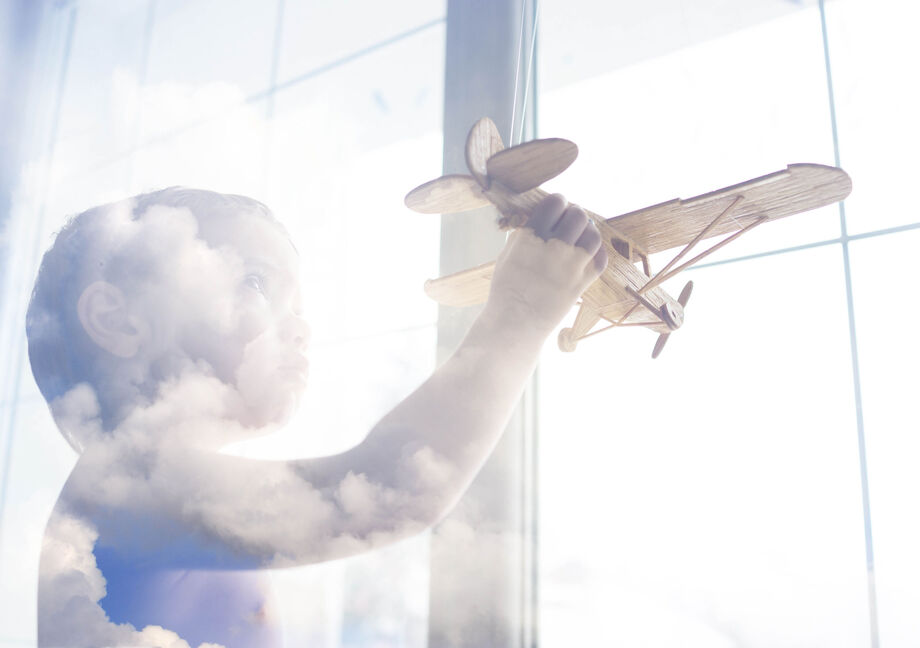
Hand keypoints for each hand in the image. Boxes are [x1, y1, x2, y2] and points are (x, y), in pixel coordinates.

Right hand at [486, 194, 607, 333]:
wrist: (515, 323)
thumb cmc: (507, 288)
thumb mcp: (508, 253)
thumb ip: (525, 232)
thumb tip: (540, 215)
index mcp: (531, 236)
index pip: (555, 202)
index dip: (558, 203)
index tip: (557, 209)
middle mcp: (553, 247)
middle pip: (578, 215)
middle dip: (574, 215)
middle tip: (569, 223)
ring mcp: (571, 265)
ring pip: (593, 234)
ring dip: (587, 231)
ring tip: (579, 237)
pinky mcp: (582, 283)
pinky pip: (601, 258)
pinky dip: (596, 252)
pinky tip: (586, 254)